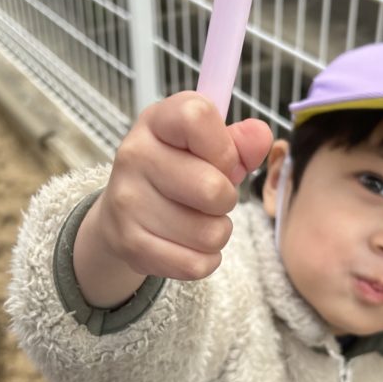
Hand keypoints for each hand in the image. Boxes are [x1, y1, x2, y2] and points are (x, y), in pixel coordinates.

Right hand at [84, 92, 271, 290]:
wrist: (121, 215)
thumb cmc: (176, 173)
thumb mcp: (205, 147)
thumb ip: (239, 142)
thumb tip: (261, 136)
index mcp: (157, 121)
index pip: (197, 117)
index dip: (225, 146)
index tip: (222, 161)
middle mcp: (135, 155)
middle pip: (213, 189)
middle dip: (227, 199)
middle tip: (210, 199)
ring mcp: (128, 201)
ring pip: (210, 234)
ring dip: (217, 232)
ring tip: (197, 221)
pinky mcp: (130, 244)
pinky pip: (195, 264)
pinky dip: (204, 260)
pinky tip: (189, 245)